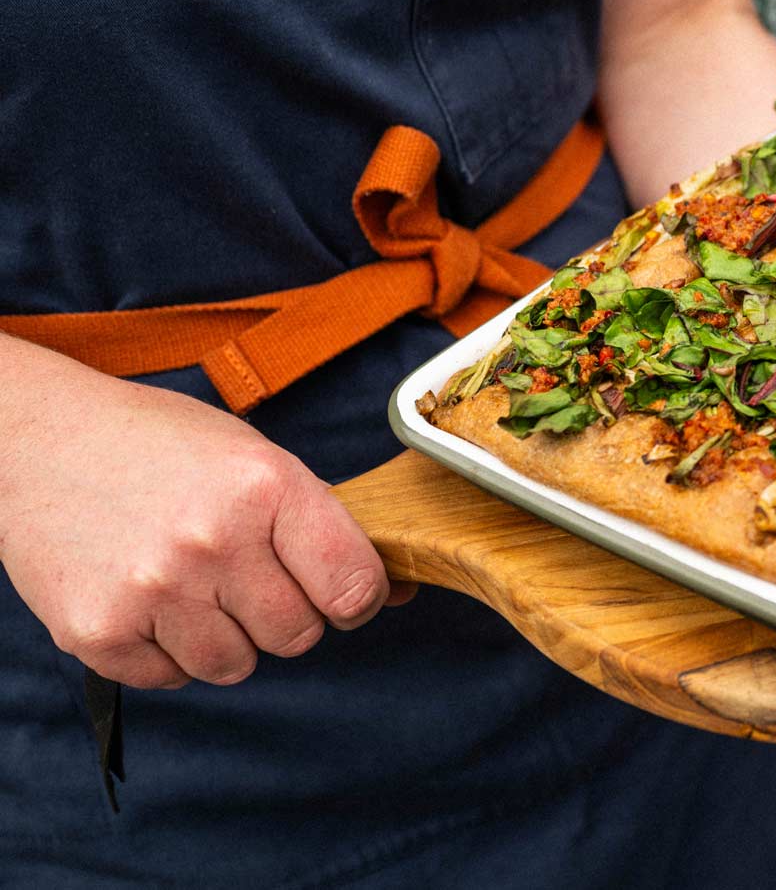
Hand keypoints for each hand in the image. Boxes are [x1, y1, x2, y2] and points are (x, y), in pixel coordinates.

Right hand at [0, 348, 411, 688]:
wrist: (36, 439)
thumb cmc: (160, 446)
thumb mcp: (255, 458)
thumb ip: (325, 525)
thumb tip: (397, 593)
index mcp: (265, 487)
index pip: (353, 586)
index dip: (355, 597)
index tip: (340, 591)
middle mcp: (211, 541)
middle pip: (298, 635)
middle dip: (286, 614)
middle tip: (248, 576)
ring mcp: (152, 590)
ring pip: (236, 666)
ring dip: (227, 638)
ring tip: (194, 583)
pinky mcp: (98, 632)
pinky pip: (170, 679)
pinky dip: (167, 652)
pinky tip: (148, 598)